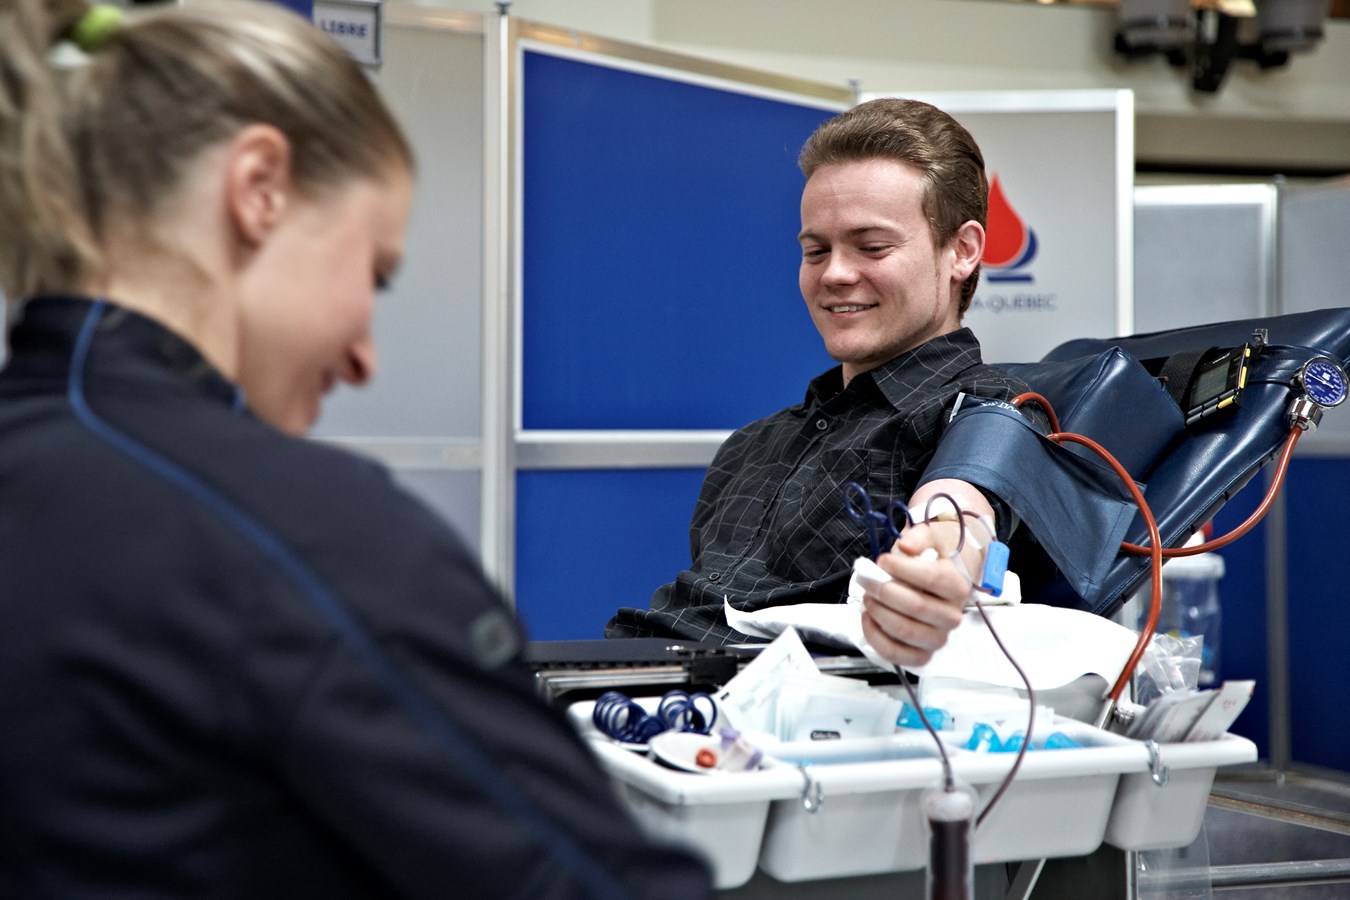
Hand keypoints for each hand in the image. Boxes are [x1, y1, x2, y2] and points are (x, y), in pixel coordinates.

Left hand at [858, 522, 970, 668]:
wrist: (935, 585)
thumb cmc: (929, 563)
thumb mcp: (929, 541)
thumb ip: (919, 537)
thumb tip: (907, 547)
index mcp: (958, 587)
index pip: (932, 579)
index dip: (902, 569)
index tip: (882, 560)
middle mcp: (952, 617)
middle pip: (916, 606)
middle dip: (884, 591)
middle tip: (866, 579)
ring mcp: (938, 639)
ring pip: (905, 631)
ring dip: (878, 612)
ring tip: (867, 597)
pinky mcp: (921, 655)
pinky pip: (896, 653)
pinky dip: (875, 636)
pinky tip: (868, 618)